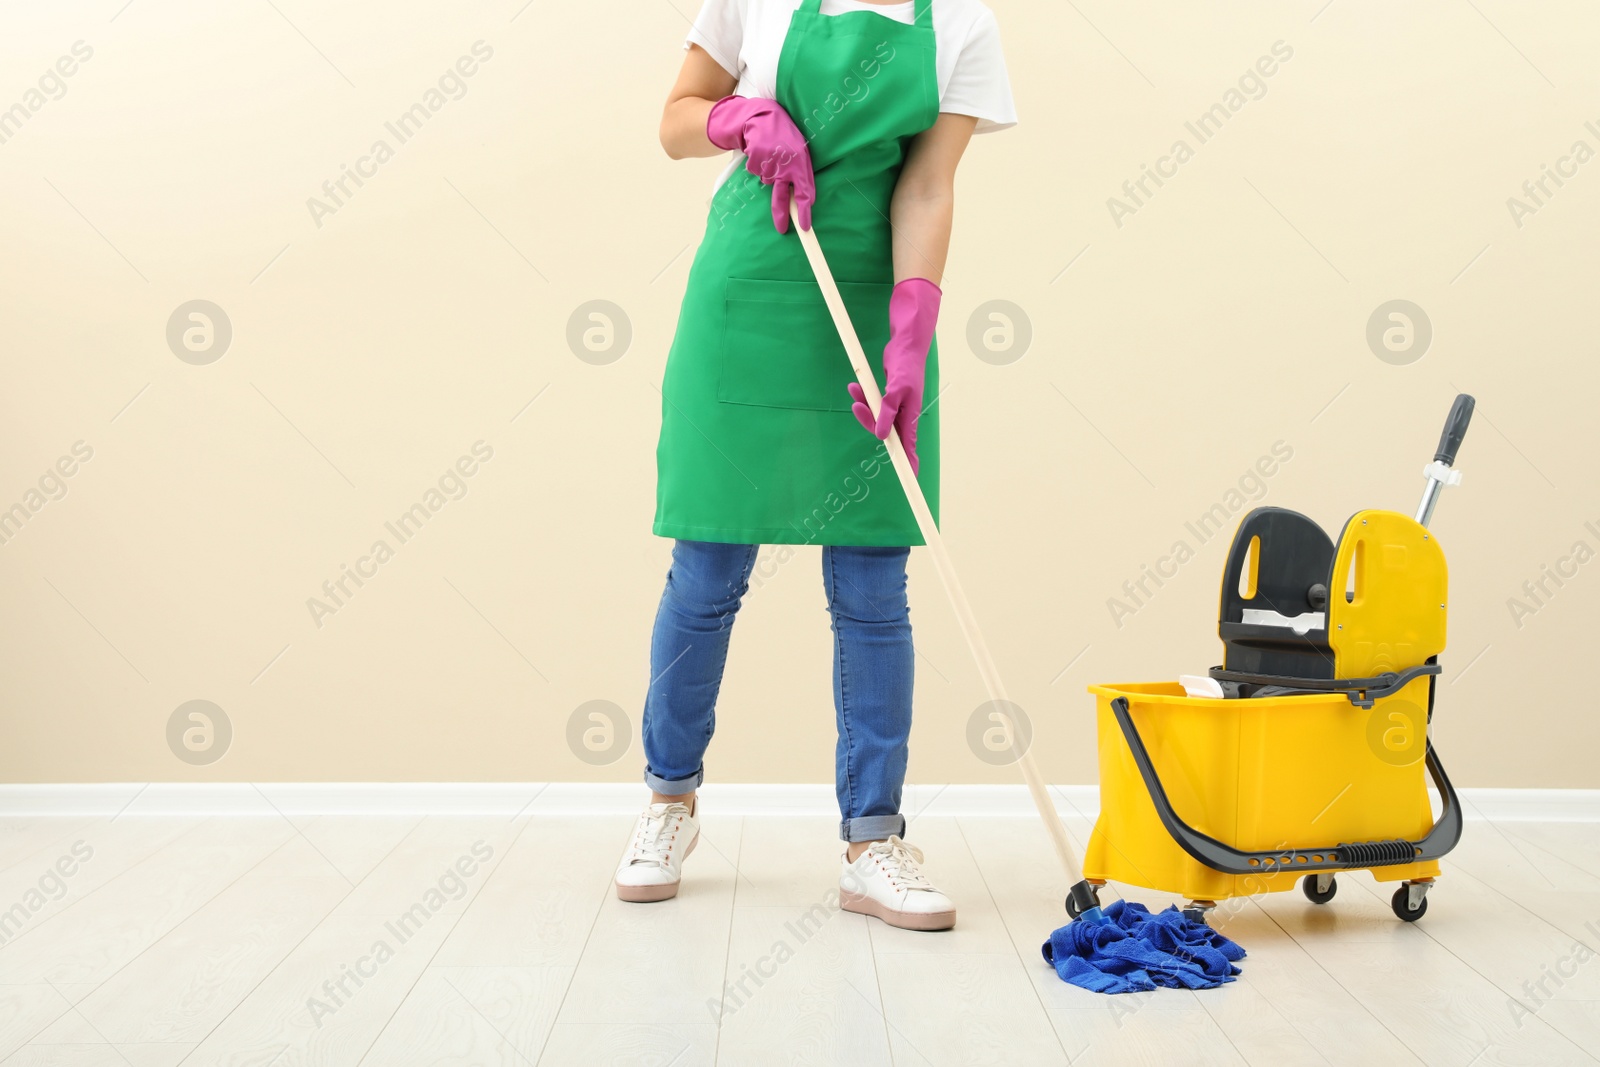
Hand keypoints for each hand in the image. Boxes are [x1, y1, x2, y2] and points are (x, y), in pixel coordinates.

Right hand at [706, 96, 815, 233]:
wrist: (763, 117)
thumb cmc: (784, 137)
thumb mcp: (799, 152)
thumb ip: (800, 173)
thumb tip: (804, 200)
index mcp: (801, 163)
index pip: (806, 191)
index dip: (805, 210)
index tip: (805, 226)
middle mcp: (786, 165)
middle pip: (782, 196)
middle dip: (781, 214)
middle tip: (782, 229)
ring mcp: (770, 163)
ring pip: (768, 183)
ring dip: (770, 174)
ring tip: (772, 156)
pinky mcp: (756, 161)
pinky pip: (757, 174)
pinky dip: (759, 167)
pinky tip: (762, 154)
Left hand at [848, 279, 941, 473]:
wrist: (905, 345)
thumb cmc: (906, 366)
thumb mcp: (896, 389)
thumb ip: (887, 413)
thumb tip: (881, 436)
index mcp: (910, 416)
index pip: (909, 447)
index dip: (909, 464)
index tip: (910, 479)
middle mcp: (904, 415)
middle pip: (884, 433)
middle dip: (868, 421)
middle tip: (857, 403)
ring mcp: (895, 408)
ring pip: (876, 419)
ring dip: (862, 407)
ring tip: (854, 388)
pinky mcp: (887, 399)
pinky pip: (872, 406)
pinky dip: (863, 398)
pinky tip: (855, 388)